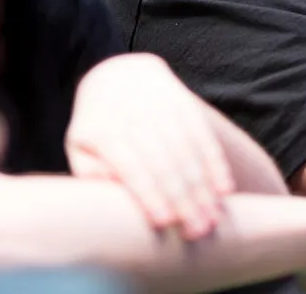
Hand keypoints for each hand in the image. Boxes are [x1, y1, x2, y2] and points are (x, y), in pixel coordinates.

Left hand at [65, 54, 234, 240]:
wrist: (119, 75)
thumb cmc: (98, 127)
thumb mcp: (80, 148)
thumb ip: (92, 175)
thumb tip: (114, 196)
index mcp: (104, 132)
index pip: (132, 167)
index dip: (150, 195)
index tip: (166, 223)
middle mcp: (134, 116)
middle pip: (164, 162)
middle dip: (184, 198)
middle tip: (198, 230)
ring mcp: (161, 107)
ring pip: (187, 150)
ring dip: (204, 186)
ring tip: (214, 217)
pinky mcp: (183, 103)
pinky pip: (203, 135)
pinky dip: (216, 163)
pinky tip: (224, 189)